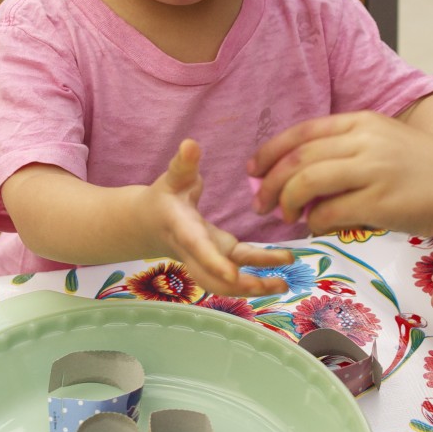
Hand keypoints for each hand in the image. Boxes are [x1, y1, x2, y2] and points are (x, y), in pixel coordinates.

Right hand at [148, 139, 292, 296]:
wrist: (149, 223)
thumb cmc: (165, 195)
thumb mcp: (173, 177)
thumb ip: (183, 163)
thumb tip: (190, 143)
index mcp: (182, 228)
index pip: (197, 246)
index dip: (213, 261)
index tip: (233, 273)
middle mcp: (193, 251)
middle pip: (213, 276)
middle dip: (241, 285)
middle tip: (271, 284)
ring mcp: (207, 259)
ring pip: (224, 283)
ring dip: (253, 287)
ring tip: (283, 285)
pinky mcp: (219, 258)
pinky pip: (236, 274)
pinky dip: (256, 280)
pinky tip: (280, 277)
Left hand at [248, 111, 432, 237]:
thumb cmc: (426, 168)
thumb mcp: (384, 141)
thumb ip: (345, 150)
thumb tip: (300, 177)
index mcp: (361, 122)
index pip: (301, 132)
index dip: (270, 152)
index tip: (253, 170)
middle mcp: (364, 141)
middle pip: (297, 159)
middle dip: (269, 183)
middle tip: (259, 203)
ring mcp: (372, 170)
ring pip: (306, 183)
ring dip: (287, 203)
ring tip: (286, 216)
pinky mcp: (379, 202)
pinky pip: (329, 212)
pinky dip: (314, 222)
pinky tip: (316, 226)